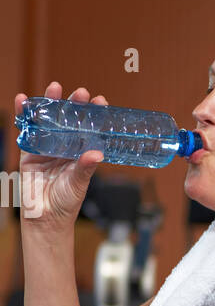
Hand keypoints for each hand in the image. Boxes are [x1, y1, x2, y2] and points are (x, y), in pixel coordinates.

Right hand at [15, 81, 106, 225]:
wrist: (45, 218)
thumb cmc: (66, 202)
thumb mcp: (79, 184)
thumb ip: (85, 168)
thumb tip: (96, 153)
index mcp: (81, 152)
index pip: (89, 129)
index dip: (93, 115)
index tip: (100, 102)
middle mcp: (65, 147)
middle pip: (69, 120)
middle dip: (73, 105)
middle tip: (80, 93)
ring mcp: (46, 147)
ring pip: (48, 121)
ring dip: (49, 103)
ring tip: (54, 88)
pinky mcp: (29, 151)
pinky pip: (26, 130)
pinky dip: (24, 114)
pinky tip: (23, 100)